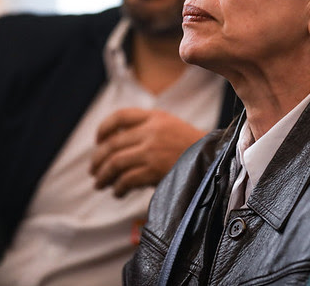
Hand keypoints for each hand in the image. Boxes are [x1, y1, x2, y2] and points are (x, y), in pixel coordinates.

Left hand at [89, 108, 205, 196]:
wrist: (215, 160)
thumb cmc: (192, 148)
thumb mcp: (171, 127)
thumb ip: (148, 130)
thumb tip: (116, 148)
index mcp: (155, 117)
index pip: (120, 117)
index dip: (104, 128)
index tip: (98, 141)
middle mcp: (151, 130)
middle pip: (112, 144)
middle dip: (98, 160)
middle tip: (94, 171)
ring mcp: (152, 150)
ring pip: (115, 162)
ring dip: (103, 176)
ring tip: (100, 184)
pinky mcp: (155, 169)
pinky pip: (126, 179)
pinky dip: (118, 188)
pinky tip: (118, 192)